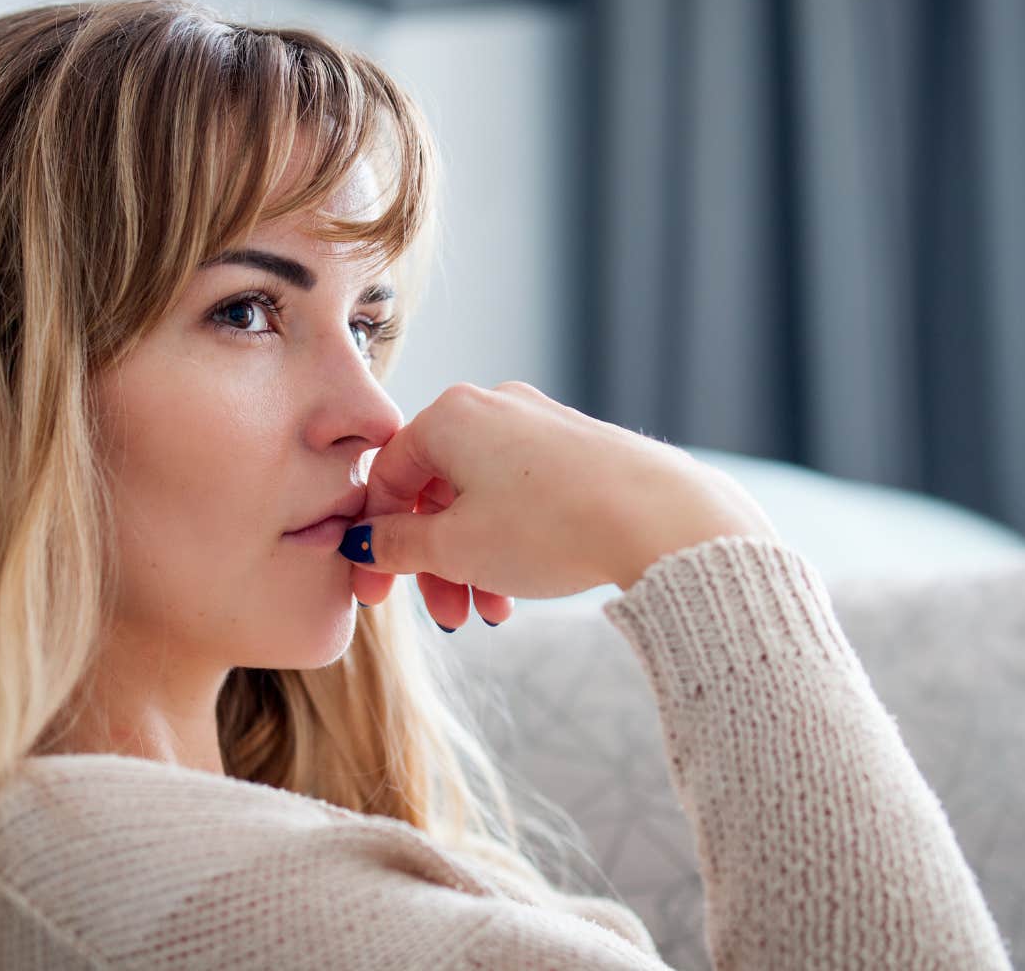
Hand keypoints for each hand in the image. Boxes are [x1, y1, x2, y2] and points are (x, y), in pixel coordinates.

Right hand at [345, 381, 778, 628]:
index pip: (388, 478)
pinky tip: (521, 589)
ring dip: (473, 561)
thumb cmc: (549, 526)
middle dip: (433, 563)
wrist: (657, 516)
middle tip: (443, 616)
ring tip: (489, 614)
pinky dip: (510, 542)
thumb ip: (398, 545)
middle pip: (436, 492)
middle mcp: (492, 407)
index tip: (378, 595)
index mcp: (449, 416)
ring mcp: (539, 423)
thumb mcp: (455, 548)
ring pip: (481, 499)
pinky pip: (522, 496)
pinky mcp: (577, 448)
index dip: (375, 543)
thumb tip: (367, 543)